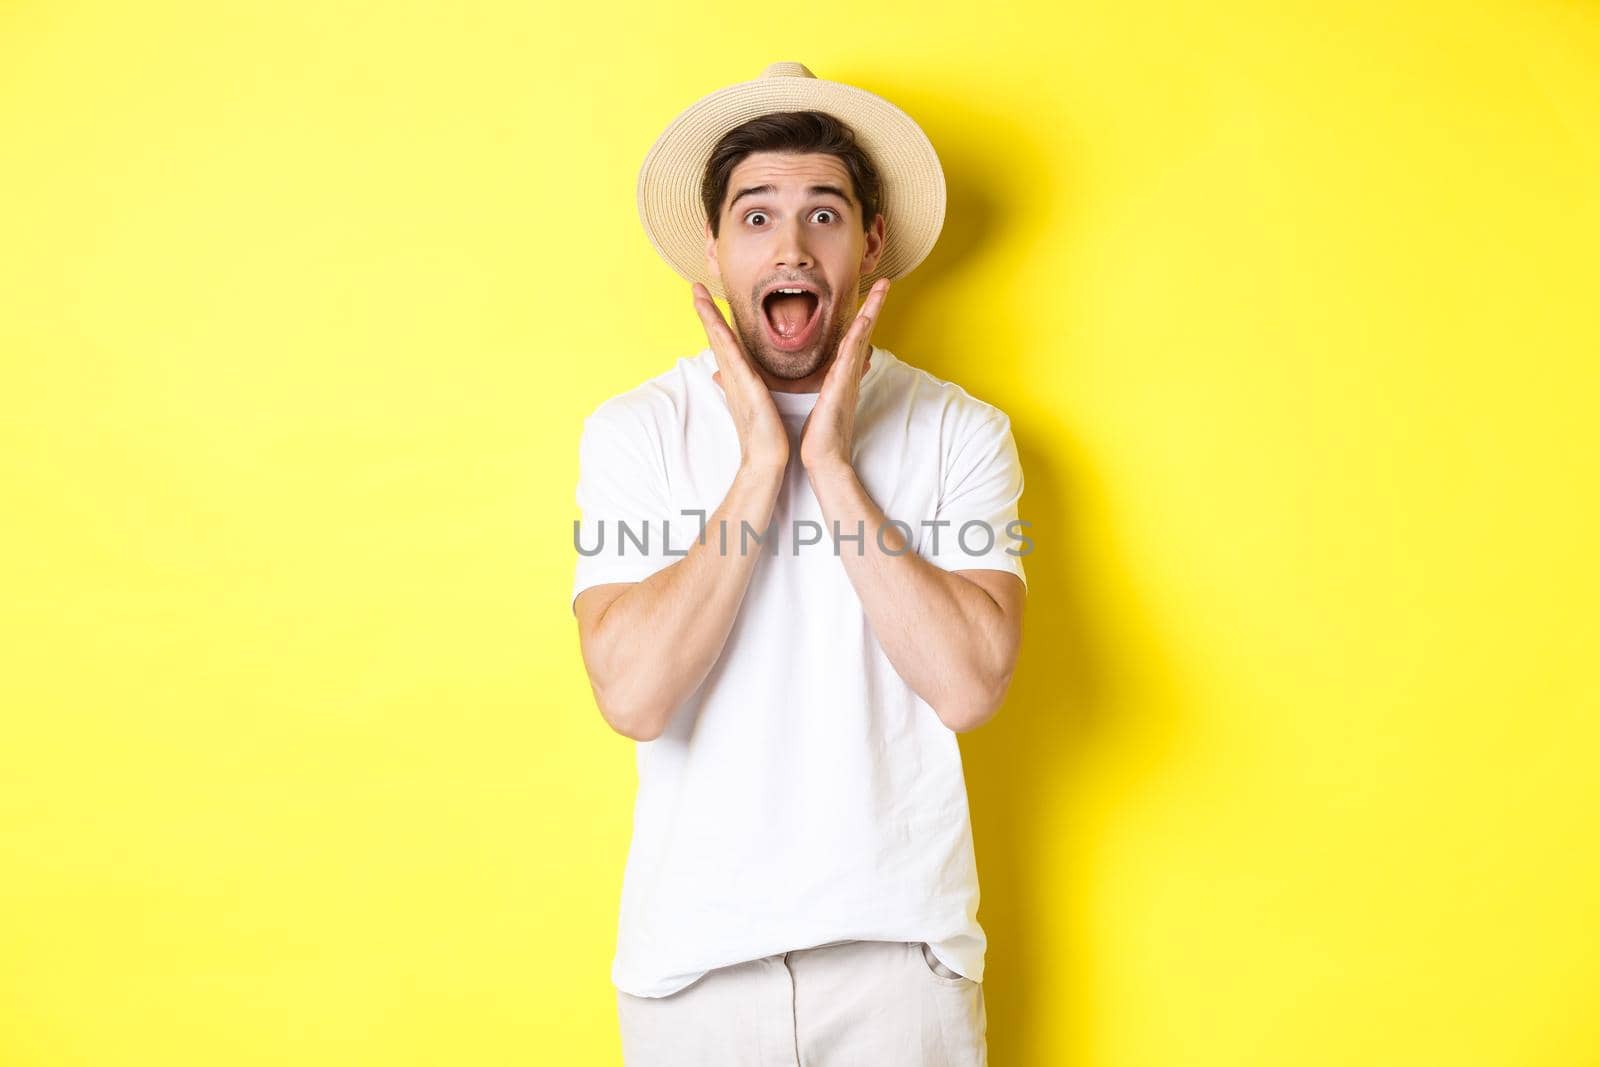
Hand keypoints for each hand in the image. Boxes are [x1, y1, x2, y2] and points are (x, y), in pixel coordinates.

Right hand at [691, 282, 789, 471]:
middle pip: (715, 337)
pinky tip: (717, 324)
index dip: (713, 321)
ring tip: (698, 293)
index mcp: (737, 380)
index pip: (723, 344)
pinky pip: (732, 358)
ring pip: (719, 342)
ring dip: (708, 317)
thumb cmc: (764, 435)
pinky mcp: (745, 387)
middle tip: (695, 286)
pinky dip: (723, 339)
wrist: (766, 459)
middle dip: (705, 311)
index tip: (705, 300)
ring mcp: (736, 381)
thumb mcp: (753, 406)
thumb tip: (726, 378)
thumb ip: (742, 389)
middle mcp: (732, 377)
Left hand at [800, 278, 888, 473]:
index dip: (860, 317)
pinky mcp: (842, 386)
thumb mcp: (804, 401)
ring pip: (862, 336)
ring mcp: (848, 378)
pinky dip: (860, 335)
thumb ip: (794, 382)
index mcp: (840, 375)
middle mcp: (848, 373)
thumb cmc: (816, 434)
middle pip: (864, 332)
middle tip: (886, 282)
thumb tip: (783, 372)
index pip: (851, 339)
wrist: (823, 459)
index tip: (867, 298)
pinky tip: (865, 318)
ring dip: (873, 310)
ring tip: (884, 287)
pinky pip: (853, 355)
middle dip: (874, 306)